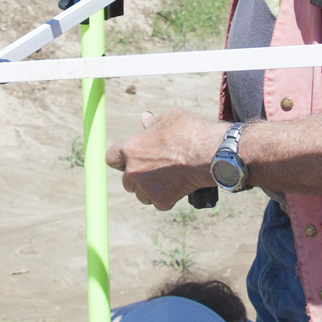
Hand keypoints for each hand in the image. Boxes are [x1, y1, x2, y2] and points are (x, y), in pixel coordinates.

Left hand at [107, 109, 224, 210]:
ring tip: (166, 178)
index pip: (110, 158)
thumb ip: (153, 122)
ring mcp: (147, 188)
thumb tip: (144, 118)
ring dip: (149, 189)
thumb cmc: (190, 132)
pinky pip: (158, 202)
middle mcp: (134, 171)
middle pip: (126, 180)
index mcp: (130, 149)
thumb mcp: (169, 118)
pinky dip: (165, 197)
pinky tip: (177, 186)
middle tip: (154, 168)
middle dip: (137, 175)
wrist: (211, 155)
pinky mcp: (162, 201)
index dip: (120, 158)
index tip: (130, 157)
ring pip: (140, 194)